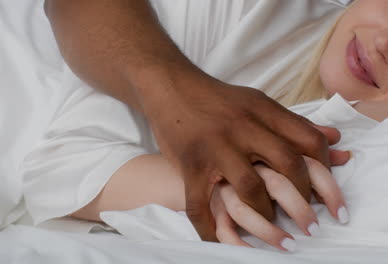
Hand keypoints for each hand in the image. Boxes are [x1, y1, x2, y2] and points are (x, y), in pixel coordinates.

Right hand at [145, 75, 349, 241]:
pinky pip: (200, 204)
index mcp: (263, 111)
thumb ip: (293, 122)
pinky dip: (209, 228)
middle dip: (305, 199)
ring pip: (250, 188)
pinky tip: (219, 240)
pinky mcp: (190, 165)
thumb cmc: (217, 99)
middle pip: (288, 165)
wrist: (171, 88)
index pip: (308, 140)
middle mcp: (242, 127)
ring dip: (267, 215)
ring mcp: (215, 147)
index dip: (324, 169)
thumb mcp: (258, 102)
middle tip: (309, 222)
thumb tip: (335, 138)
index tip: (324, 190)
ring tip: (273, 227)